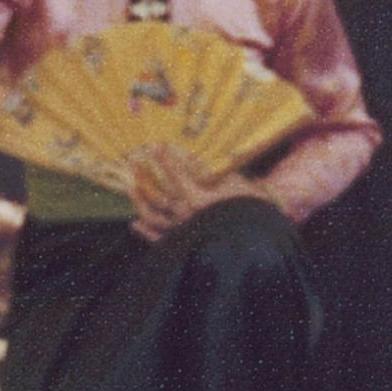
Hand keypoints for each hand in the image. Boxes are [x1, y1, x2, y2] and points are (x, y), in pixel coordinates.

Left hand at [127, 143, 273, 242]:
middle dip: (145, 176)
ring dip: (139, 201)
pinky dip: (145, 232)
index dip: (166, 159)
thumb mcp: (235, 184)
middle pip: (158, 193)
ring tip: (131, 189)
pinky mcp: (183, 245)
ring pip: (153, 216)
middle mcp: (185, 216)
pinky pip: (159, 239)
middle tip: (134, 163)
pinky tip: (134, 223)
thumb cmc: (251, 209)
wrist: (260, 240)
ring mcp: (182, 231)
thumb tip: (190, 156)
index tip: (157, 145)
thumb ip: (210, 172)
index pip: (176, 174)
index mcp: (198, 199)